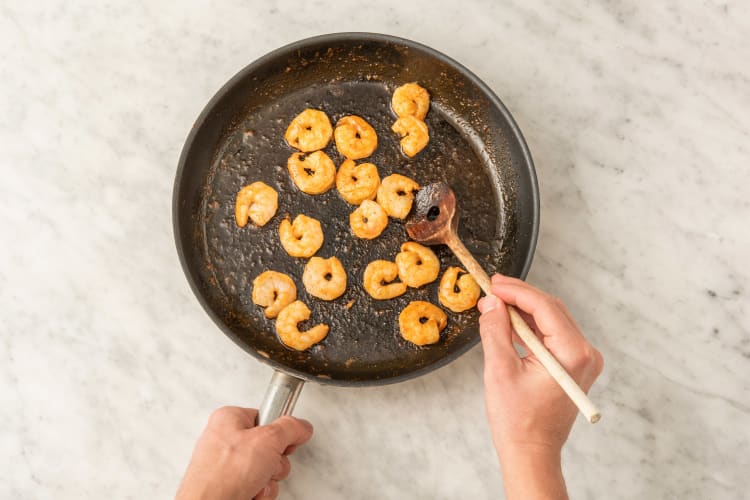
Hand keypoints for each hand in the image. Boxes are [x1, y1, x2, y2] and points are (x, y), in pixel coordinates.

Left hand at [175, 407, 312, 499]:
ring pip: (265, 470)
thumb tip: (301, 426)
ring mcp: (227, 466)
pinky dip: (259, 493)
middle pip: (270, 447)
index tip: (283, 442)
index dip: (280, 432)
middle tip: (266, 465)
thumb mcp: (268, 440)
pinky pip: (257, 486)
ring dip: (268, 481)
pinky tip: (250, 494)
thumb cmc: (224, 476)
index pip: (267, 417)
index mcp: (229, 419)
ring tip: (255, 484)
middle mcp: (226, 440)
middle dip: (274, 463)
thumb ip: (290, 428)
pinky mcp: (230, 487)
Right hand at [478, 275, 602, 499]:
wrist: (531, 453)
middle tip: (491, 289)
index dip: (516, 291)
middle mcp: (585, 354)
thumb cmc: (517, 421)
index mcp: (573, 353)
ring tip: (494, 305)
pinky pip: (551, 336)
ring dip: (523, 311)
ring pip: (551, 321)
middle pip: (551, 310)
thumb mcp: (499, 369)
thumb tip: (492, 303)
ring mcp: (582, 361)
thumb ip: (496, 331)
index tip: (494, 283)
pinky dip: (530, 327)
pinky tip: (509, 323)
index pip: (545, 307)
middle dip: (519, 298)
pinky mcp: (573, 366)